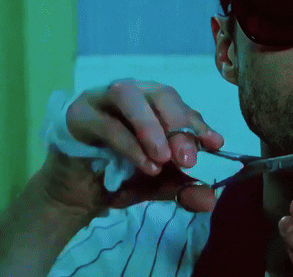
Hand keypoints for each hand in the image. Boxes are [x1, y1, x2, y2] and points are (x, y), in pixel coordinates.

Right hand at [42, 78, 224, 214]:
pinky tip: (145, 166)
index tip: (215, 144)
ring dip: (150, 126)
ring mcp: (102, 99)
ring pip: (129, 94)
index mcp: (155, 104)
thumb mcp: (159, 185)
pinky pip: (106, 124)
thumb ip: (183, 188)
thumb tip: (209, 199)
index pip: (181, 106)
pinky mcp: (78, 114)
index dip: (199, 124)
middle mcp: (132, 94)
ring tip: (164, 158)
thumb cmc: (121, 177)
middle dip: (178, 124)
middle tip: (188, 159)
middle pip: (160, 93)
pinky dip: (129, 145)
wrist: (77, 194)